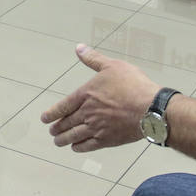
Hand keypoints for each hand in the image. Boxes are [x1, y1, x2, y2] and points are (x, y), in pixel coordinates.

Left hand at [42, 44, 157, 152]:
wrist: (150, 109)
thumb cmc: (133, 85)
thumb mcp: (113, 66)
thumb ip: (93, 59)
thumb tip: (79, 48)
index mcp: (86, 95)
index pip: (63, 106)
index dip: (52, 113)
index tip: (44, 119)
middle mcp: (87, 113)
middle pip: (67, 123)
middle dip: (57, 128)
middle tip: (52, 132)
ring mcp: (96, 128)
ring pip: (74, 136)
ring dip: (64, 139)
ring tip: (58, 141)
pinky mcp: (107, 140)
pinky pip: (88, 145)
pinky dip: (79, 147)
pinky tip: (75, 147)